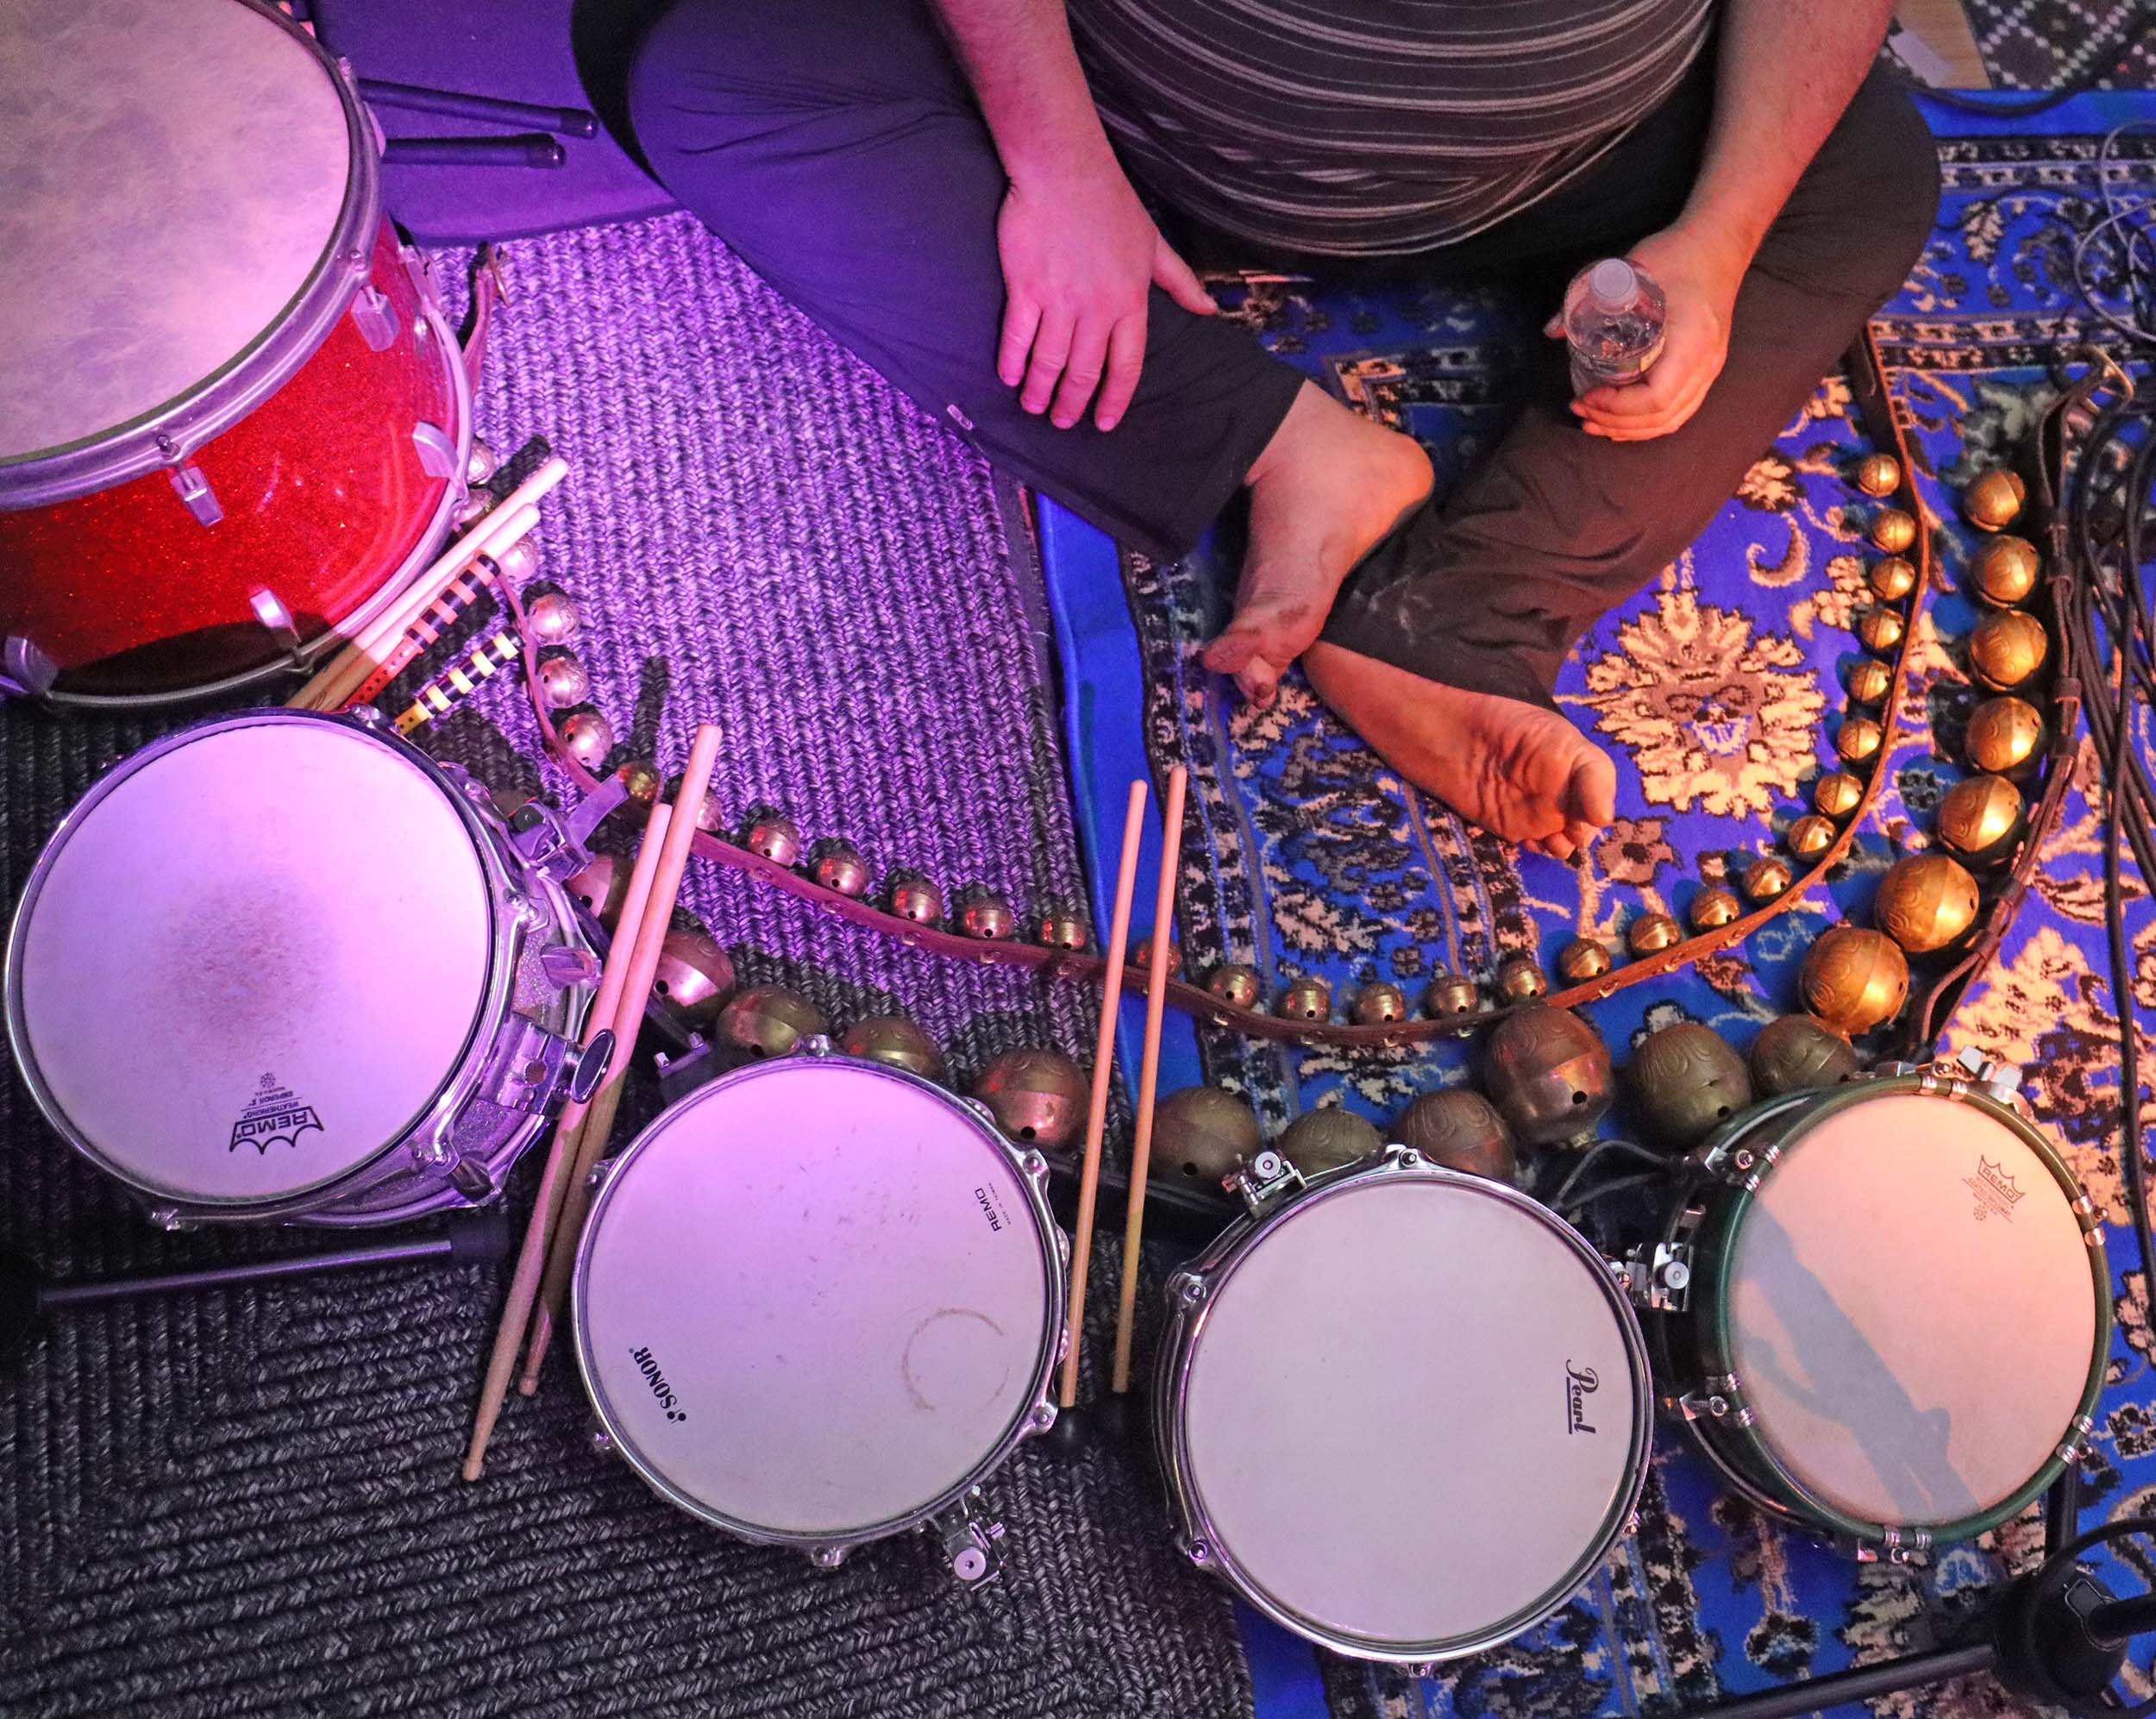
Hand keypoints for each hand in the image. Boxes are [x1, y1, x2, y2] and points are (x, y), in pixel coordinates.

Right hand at [996, 162, 1216, 431]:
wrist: (1065, 170)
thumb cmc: (1111, 204)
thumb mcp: (1154, 244)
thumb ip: (1180, 282)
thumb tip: (1208, 309)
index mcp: (1129, 302)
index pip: (1125, 366)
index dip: (1114, 399)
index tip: (1104, 422)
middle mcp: (1096, 309)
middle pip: (1083, 372)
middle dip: (1072, 403)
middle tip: (1061, 421)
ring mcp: (1059, 301)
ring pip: (1050, 361)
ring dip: (1040, 390)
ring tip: (1033, 406)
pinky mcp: (1025, 288)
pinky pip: (1018, 337)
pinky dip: (1012, 362)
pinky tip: (1009, 377)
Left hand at [1549, 226, 1743, 442]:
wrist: (1718, 246)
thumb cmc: (1677, 255)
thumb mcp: (1631, 270)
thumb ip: (1589, 298)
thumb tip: (1552, 330)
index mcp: (1692, 340)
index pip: (1656, 397)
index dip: (1617, 406)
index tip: (1587, 395)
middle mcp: (1706, 362)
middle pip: (1662, 416)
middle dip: (1616, 421)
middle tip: (1580, 411)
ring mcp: (1710, 368)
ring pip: (1671, 419)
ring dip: (1630, 429)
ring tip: (1594, 423)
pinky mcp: (1706, 369)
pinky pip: (1679, 411)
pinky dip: (1648, 424)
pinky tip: (1622, 423)